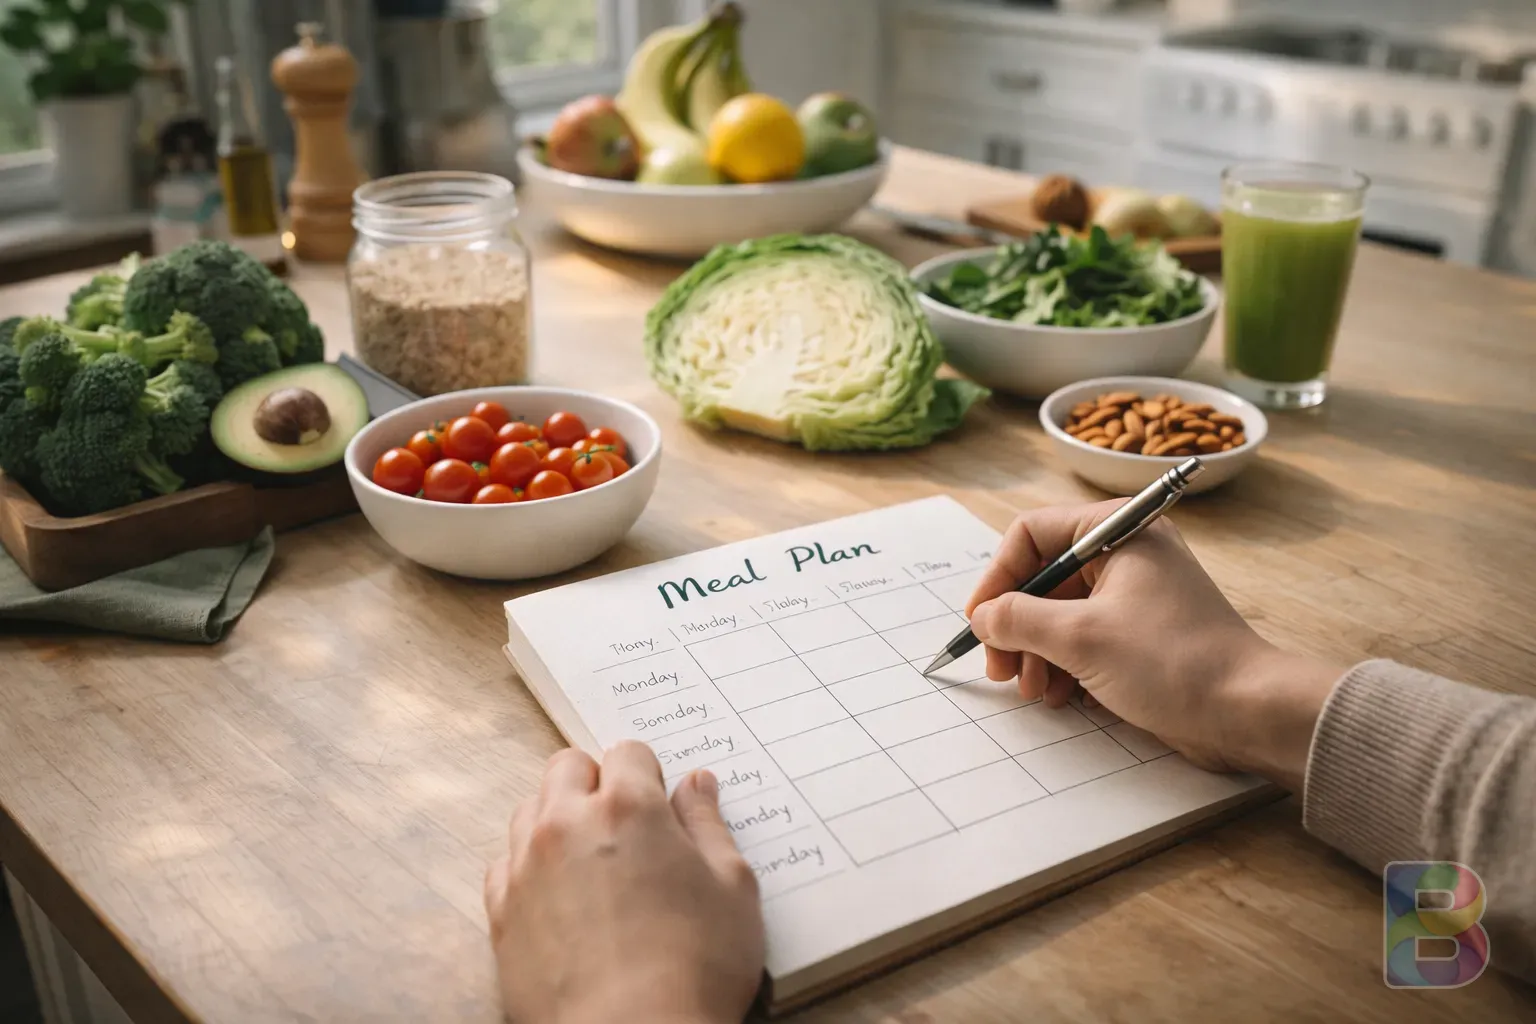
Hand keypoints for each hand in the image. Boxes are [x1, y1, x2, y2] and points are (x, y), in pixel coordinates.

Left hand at [484, 742, 764, 1023]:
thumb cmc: (694, 969)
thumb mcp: (733, 888)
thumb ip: (709, 825)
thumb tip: (697, 784)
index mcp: (628, 807)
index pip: (627, 752)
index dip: (648, 775)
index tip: (660, 806)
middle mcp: (567, 824)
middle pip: (567, 767)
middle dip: (595, 782)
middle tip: (626, 827)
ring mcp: (526, 867)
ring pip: (530, 810)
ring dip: (558, 819)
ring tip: (593, 861)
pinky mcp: (501, 912)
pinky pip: (505, 865)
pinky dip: (529, 868)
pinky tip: (561, 896)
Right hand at [966, 502, 1341, 790]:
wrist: (1249, 711)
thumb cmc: (1175, 661)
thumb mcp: (1080, 637)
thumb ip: (1019, 620)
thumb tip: (983, 616)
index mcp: (1120, 530)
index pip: (1033, 535)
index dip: (998, 578)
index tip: (979, 621)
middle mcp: (1128, 553)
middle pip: (1044, 578)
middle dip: (1016, 626)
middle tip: (1000, 669)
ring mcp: (1136, 595)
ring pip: (1061, 614)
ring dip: (1036, 653)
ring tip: (1033, 691)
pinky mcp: (1143, 635)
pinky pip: (1086, 639)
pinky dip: (1064, 665)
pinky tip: (1059, 696)